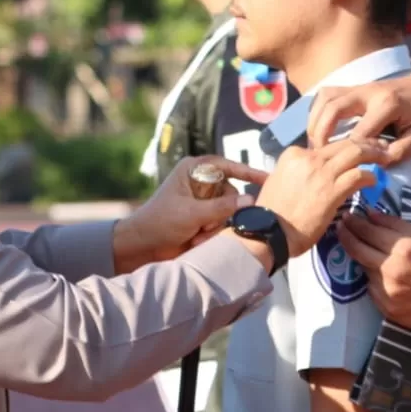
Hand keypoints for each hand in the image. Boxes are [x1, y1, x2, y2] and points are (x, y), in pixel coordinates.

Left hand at [113, 155, 267, 272]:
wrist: (142, 245)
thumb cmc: (161, 222)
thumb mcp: (192, 213)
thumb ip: (222, 207)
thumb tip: (251, 199)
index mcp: (193, 170)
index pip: (228, 166)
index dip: (248, 172)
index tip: (268, 179)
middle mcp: (199, 181)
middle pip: (230, 193)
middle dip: (222, 213)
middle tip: (205, 225)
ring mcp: (201, 200)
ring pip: (227, 211)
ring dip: (215, 226)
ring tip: (197, 235)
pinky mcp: (202, 217)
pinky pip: (221, 223)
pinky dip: (212, 233)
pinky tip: (196, 240)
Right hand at [253, 139, 388, 257]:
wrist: (268, 231)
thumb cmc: (271, 213)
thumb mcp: (279, 183)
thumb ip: (296, 173)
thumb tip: (311, 175)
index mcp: (294, 154)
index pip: (324, 144)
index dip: (343, 147)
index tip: (353, 151)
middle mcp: (309, 158)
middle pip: (344, 143)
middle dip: (365, 142)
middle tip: (379, 146)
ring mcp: (322, 172)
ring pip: (355, 153)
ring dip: (374, 154)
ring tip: (385, 158)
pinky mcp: (332, 190)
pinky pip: (358, 175)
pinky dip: (369, 176)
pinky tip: (375, 181)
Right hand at [306, 71, 410, 165]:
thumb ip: (400, 152)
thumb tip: (375, 167)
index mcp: (387, 105)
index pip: (360, 133)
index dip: (353, 153)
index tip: (351, 167)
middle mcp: (369, 92)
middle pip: (333, 109)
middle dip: (321, 133)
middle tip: (319, 154)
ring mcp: (360, 86)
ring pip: (326, 98)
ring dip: (315, 120)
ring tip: (316, 143)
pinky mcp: (355, 87)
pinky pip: (328, 94)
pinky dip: (318, 110)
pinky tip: (320, 127)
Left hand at [337, 209, 410, 332]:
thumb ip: (396, 224)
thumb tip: (370, 214)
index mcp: (403, 248)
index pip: (369, 231)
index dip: (355, 222)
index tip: (347, 216)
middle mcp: (390, 269)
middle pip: (358, 250)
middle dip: (347, 236)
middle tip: (341, 227)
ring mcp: (386, 290)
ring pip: (364, 269)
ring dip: (362, 258)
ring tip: (363, 248)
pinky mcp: (385, 307)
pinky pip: (371, 288)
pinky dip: (373, 278)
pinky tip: (381, 273)